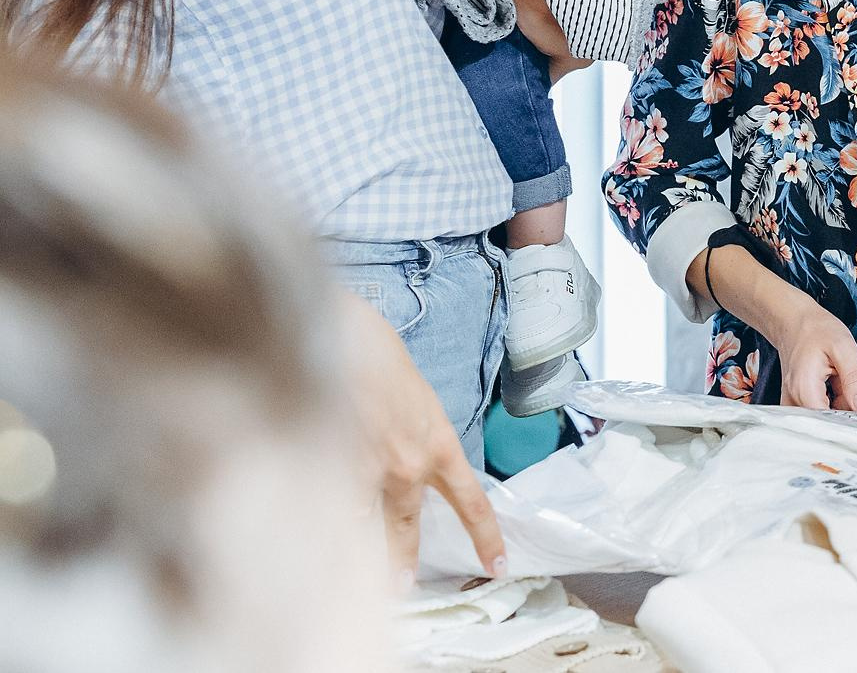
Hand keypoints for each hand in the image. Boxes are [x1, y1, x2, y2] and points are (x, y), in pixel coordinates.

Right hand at [340, 293, 503, 580]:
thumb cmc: (372, 350)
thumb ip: (409, 435)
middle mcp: (405, 467)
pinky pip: (322, 513)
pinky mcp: (321, 470)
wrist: (333, 328)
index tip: (498, 565)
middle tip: (400, 585)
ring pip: (360, 532)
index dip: (486, 536)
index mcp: (437, 443)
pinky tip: (300, 529)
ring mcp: (362, 473)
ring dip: (353, 550)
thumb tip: (395, 454)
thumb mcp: (410, 396)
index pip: (471, 502)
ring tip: (346, 572)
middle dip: (400, 564)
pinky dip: (314, 522)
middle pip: (405, 533)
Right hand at [767, 292, 856, 412]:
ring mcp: (795, 405)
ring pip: (831, 416)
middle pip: (834, 421)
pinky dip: (838, 399)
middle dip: (854, 404)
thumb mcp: (843, 348)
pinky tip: (840, 382)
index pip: (835, 422)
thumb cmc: (815, 330)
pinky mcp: (799, 404)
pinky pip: (825, 410)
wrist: (794, 322)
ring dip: (847, 401)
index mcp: (805, 392)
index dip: (856, 413)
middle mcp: (795, 403)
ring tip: (848, 376)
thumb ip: (854, 380)